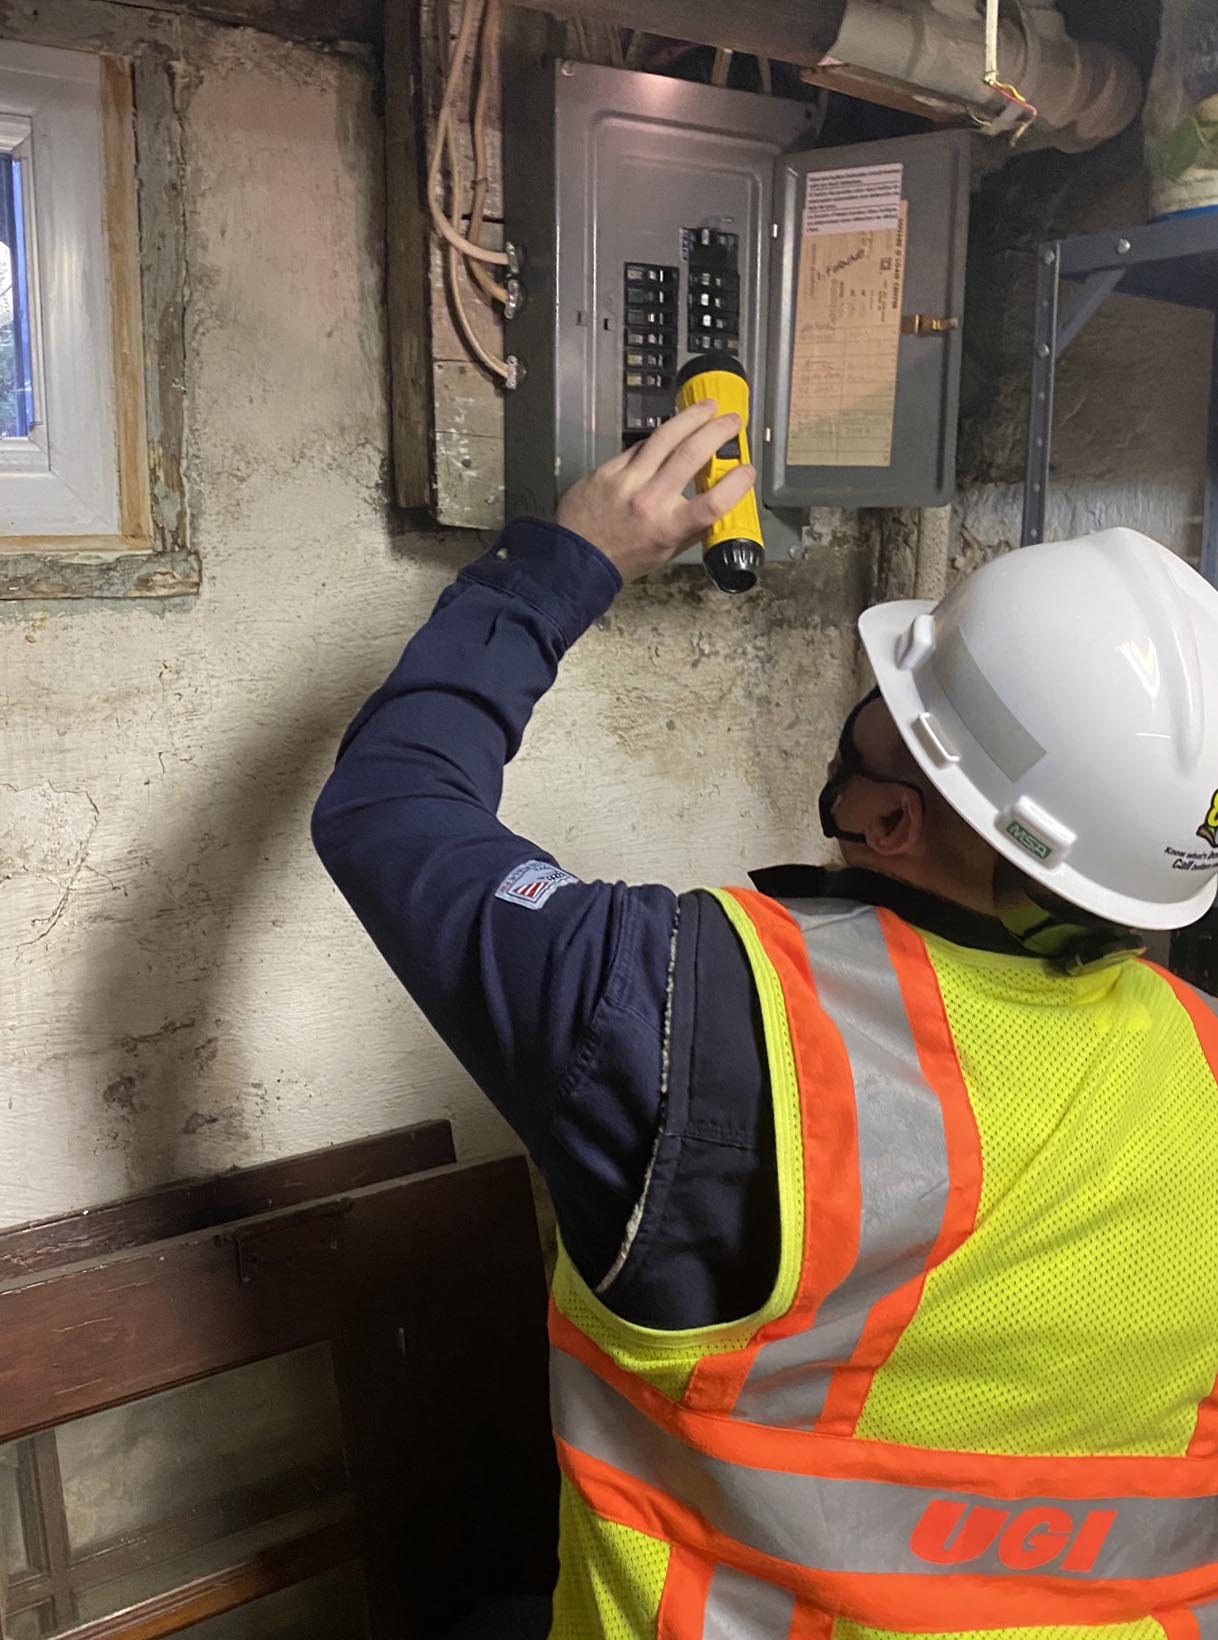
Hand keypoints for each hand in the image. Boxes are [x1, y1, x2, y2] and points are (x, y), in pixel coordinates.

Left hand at [555, 402, 756, 582]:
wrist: (576, 559)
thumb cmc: (625, 559)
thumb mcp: (667, 552)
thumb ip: (692, 527)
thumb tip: (718, 501)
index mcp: (669, 527)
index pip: (713, 501)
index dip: (736, 483)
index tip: (747, 469)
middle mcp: (650, 500)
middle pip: (691, 454)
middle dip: (717, 431)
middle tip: (733, 420)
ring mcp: (626, 480)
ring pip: (664, 438)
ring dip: (690, 418)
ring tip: (707, 407)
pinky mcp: (608, 469)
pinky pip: (638, 446)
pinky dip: (658, 438)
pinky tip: (670, 432)